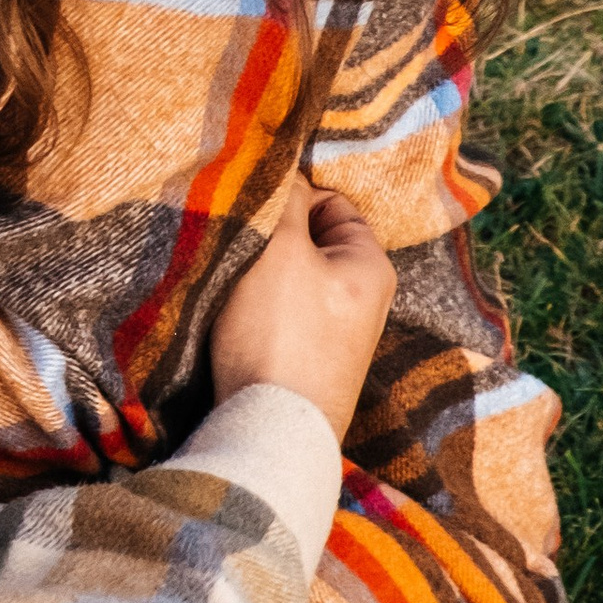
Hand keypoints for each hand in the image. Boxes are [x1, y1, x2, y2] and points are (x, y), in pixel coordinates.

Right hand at [210, 175, 394, 446]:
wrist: (272, 434)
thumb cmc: (281, 336)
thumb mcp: (281, 252)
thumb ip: (284, 203)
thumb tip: (283, 168)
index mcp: (372, 267)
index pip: (332, 203)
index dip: (289, 198)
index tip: (251, 208)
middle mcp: (365, 302)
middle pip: (309, 244)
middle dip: (270, 240)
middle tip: (236, 245)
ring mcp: (338, 339)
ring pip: (291, 282)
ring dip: (258, 278)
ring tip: (230, 285)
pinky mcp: (310, 367)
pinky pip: (282, 319)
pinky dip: (257, 313)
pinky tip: (233, 322)